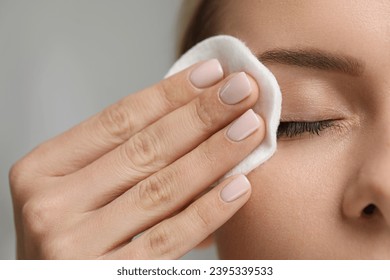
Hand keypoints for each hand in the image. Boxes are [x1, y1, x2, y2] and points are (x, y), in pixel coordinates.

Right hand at [9, 59, 264, 258]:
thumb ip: (117, 159)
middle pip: (144, 149)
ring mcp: (74, 246)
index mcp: (41, 170)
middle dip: (201, 115)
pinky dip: (207, 210)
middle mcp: (51, 205)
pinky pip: (168, 239)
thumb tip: (186, 119)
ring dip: (214, 154)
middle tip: (242, 90)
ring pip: (162, 189)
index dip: (169, 94)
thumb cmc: (68, 233)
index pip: (117, 120)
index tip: (211, 74)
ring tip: (249, 128)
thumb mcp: (74, 188)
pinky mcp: (106, 279)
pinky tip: (238, 186)